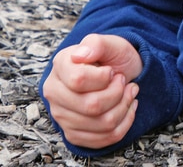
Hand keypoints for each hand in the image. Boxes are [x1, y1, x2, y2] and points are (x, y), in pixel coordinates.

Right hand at [42, 34, 142, 148]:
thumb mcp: (110, 43)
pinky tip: (127, 108)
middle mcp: (55, 93)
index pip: (79, 80)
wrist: (118, 73)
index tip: (111, 71)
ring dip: (124, 107)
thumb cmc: (112, 58)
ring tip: (127, 93)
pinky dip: (125, 123)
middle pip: (92, 106)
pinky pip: (105, 138)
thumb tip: (81, 55)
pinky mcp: (74, 134)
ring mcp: (62, 116)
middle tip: (123, 81)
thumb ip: (96, 44)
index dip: (104, 77)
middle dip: (118, 93)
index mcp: (60, 67)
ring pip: (102, 124)